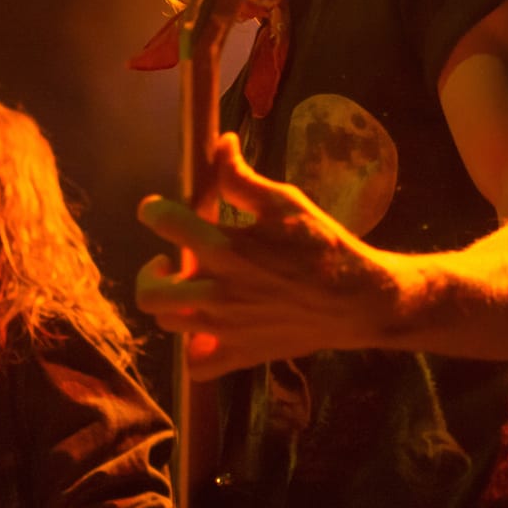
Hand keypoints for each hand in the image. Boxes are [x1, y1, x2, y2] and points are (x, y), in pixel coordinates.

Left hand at [135, 133, 412, 378]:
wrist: (358, 300)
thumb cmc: (324, 246)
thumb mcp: (287, 203)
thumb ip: (243, 178)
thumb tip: (221, 143)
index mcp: (225, 249)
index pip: (164, 223)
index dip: (154, 211)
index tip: (157, 210)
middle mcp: (216, 292)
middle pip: (149, 291)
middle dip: (152, 270)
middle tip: (172, 260)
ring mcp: (225, 328)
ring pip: (167, 322)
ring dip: (171, 302)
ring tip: (191, 288)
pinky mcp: (240, 353)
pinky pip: (196, 364)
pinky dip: (194, 348)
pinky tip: (206, 330)